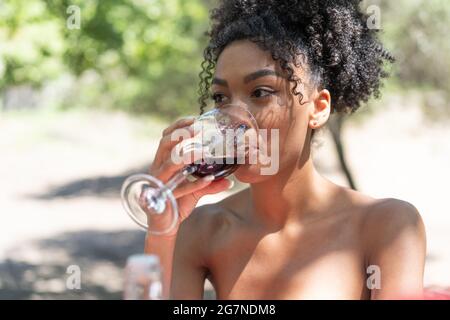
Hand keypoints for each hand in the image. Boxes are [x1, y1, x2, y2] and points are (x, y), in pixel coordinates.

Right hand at [143, 117, 232, 236]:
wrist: (166, 225)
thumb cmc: (178, 203)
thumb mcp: (196, 190)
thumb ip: (211, 184)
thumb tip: (229, 180)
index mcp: (163, 160)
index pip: (168, 136)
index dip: (180, 125)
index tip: (196, 119)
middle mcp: (157, 168)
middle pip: (165, 143)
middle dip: (182, 134)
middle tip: (199, 129)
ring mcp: (157, 182)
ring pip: (169, 162)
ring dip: (186, 154)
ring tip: (203, 150)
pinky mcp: (160, 197)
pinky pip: (177, 188)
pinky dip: (194, 184)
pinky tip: (207, 179)